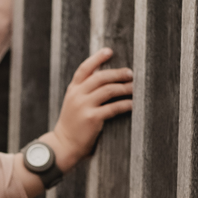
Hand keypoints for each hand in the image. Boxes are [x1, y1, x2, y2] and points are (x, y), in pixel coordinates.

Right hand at [45, 48, 132, 170]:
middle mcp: (77, 95)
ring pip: (109, 90)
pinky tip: (132, 104)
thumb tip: (104, 79)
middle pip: (101, 77)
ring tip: (134, 88)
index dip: (97, 58)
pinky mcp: (92, 118)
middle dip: (118, 73)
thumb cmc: (72, 125)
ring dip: (124, 87)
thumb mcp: (72, 104)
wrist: (63, 145)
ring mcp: (84, 106)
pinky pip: (113, 108)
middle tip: (131, 73)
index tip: (109, 51)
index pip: (85, 68)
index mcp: (73, 90)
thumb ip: (84, 91)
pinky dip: (125, 104)